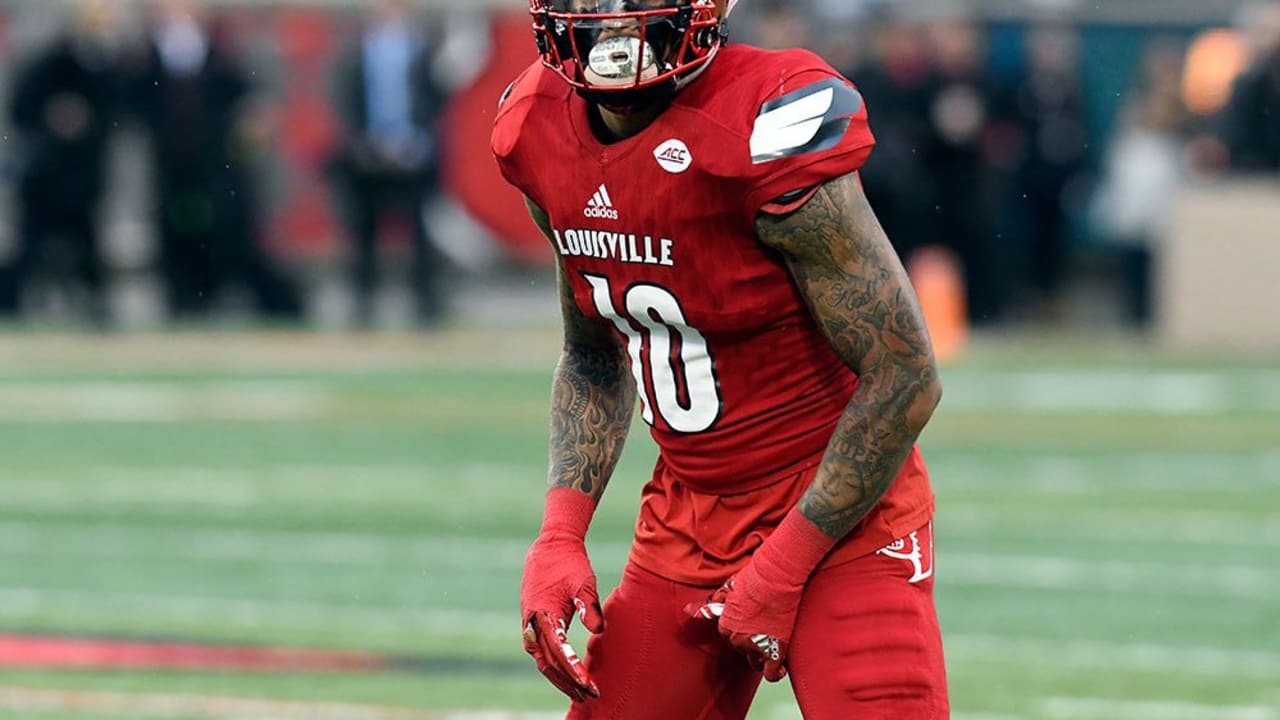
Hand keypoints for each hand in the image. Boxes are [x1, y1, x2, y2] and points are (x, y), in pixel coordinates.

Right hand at [520, 533, 603, 700]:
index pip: (559, 652)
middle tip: (590, 696)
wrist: (550, 546)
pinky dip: (554, 666)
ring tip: (580, 692)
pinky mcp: (532, 623)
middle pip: (549, 663)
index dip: (574, 672)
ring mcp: (529, 624)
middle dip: (569, 682)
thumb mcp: (583, 582)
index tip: (589, 686)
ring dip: (560, 678)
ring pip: (543, 660)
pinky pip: (541, 651)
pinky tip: (568, 674)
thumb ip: (589, 606)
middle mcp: (532, 623)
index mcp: (543, 614)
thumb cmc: (570, 564)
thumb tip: (598, 631)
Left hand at [685, 509, 835, 682]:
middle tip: (764, 626)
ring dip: (762, 655)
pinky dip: (775, 671)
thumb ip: (709, 606)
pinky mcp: (773, 651)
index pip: (729, 637)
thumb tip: (686, 609)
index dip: (741, 630)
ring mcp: (754, 646)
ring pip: (754, 662)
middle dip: (751, 641)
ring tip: (771, 640)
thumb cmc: (754, 578)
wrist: (775, 575)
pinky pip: (771, 673)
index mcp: (724, 625)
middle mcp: (735, 638)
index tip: (751, 623)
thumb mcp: (728, 590)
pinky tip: (779, 666)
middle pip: (741, 649)